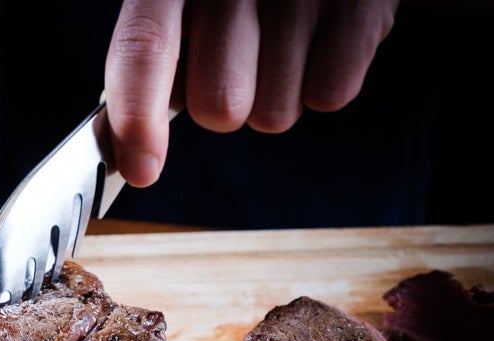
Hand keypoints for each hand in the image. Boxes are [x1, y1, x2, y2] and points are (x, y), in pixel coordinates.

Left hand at [104, 0, 400, 187]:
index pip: (144, 47)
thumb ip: (151, 60)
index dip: (137, 115)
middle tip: (236, 60)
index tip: (140, 171)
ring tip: (279, 41)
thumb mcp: (182, 4)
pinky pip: (327, 96)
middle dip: (221, 104)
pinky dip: (319, 82)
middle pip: (216, 107)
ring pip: (272, 116)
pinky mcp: (365, 5)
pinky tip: (317, 41)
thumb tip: (129, 150)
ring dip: (271, 95)